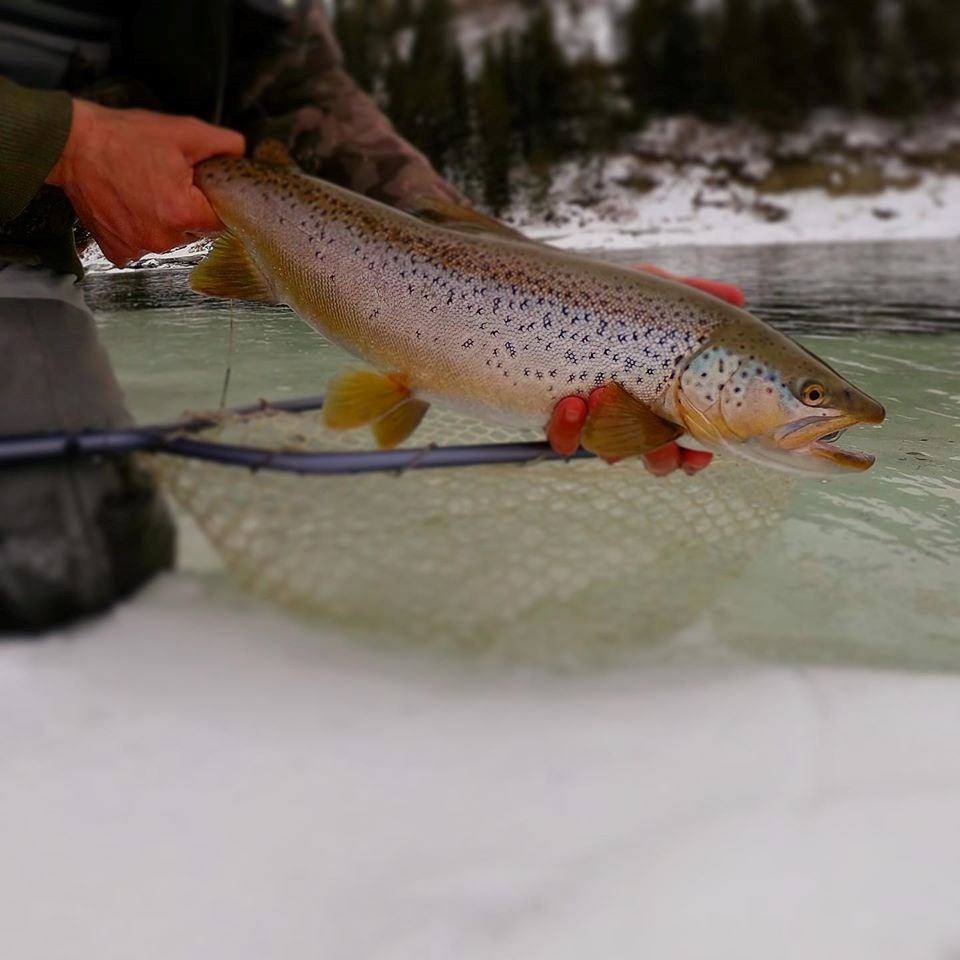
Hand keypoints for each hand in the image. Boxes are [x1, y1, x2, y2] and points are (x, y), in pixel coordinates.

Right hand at [47, 99, 244, 266]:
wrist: (71, 145)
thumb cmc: (124, 138)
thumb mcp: (183, 132)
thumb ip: (223, 144)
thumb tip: (244, 154)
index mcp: (183, 215)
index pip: (220, 222)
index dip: (214, 203)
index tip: (201, 188)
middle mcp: (162, 239)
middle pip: (195, 232)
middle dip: (188, 211)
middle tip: (168, 182)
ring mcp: (138, 248)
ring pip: (170, 240)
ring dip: (164, 222)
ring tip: (146, 191)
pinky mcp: (118, 251)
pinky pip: (142, 246)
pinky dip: (140, 230)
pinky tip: (131, 207)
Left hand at [546, 265, 745, 475]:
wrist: (551, 294)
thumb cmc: (611, 299)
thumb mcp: (653, 292)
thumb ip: (693, 295)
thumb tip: (738, 299)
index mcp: (663, 399)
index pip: (688, 443)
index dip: (696, 457)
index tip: (701, 453)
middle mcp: (632, 418)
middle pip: (656, 460)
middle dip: (660, 457)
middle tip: (659, 441)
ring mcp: (594, 421)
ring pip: (610, 452)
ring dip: (613, 433)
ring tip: (604, 395)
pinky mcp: (557, 419)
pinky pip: (565, 440)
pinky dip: (570, 428)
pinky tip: (572, 402)